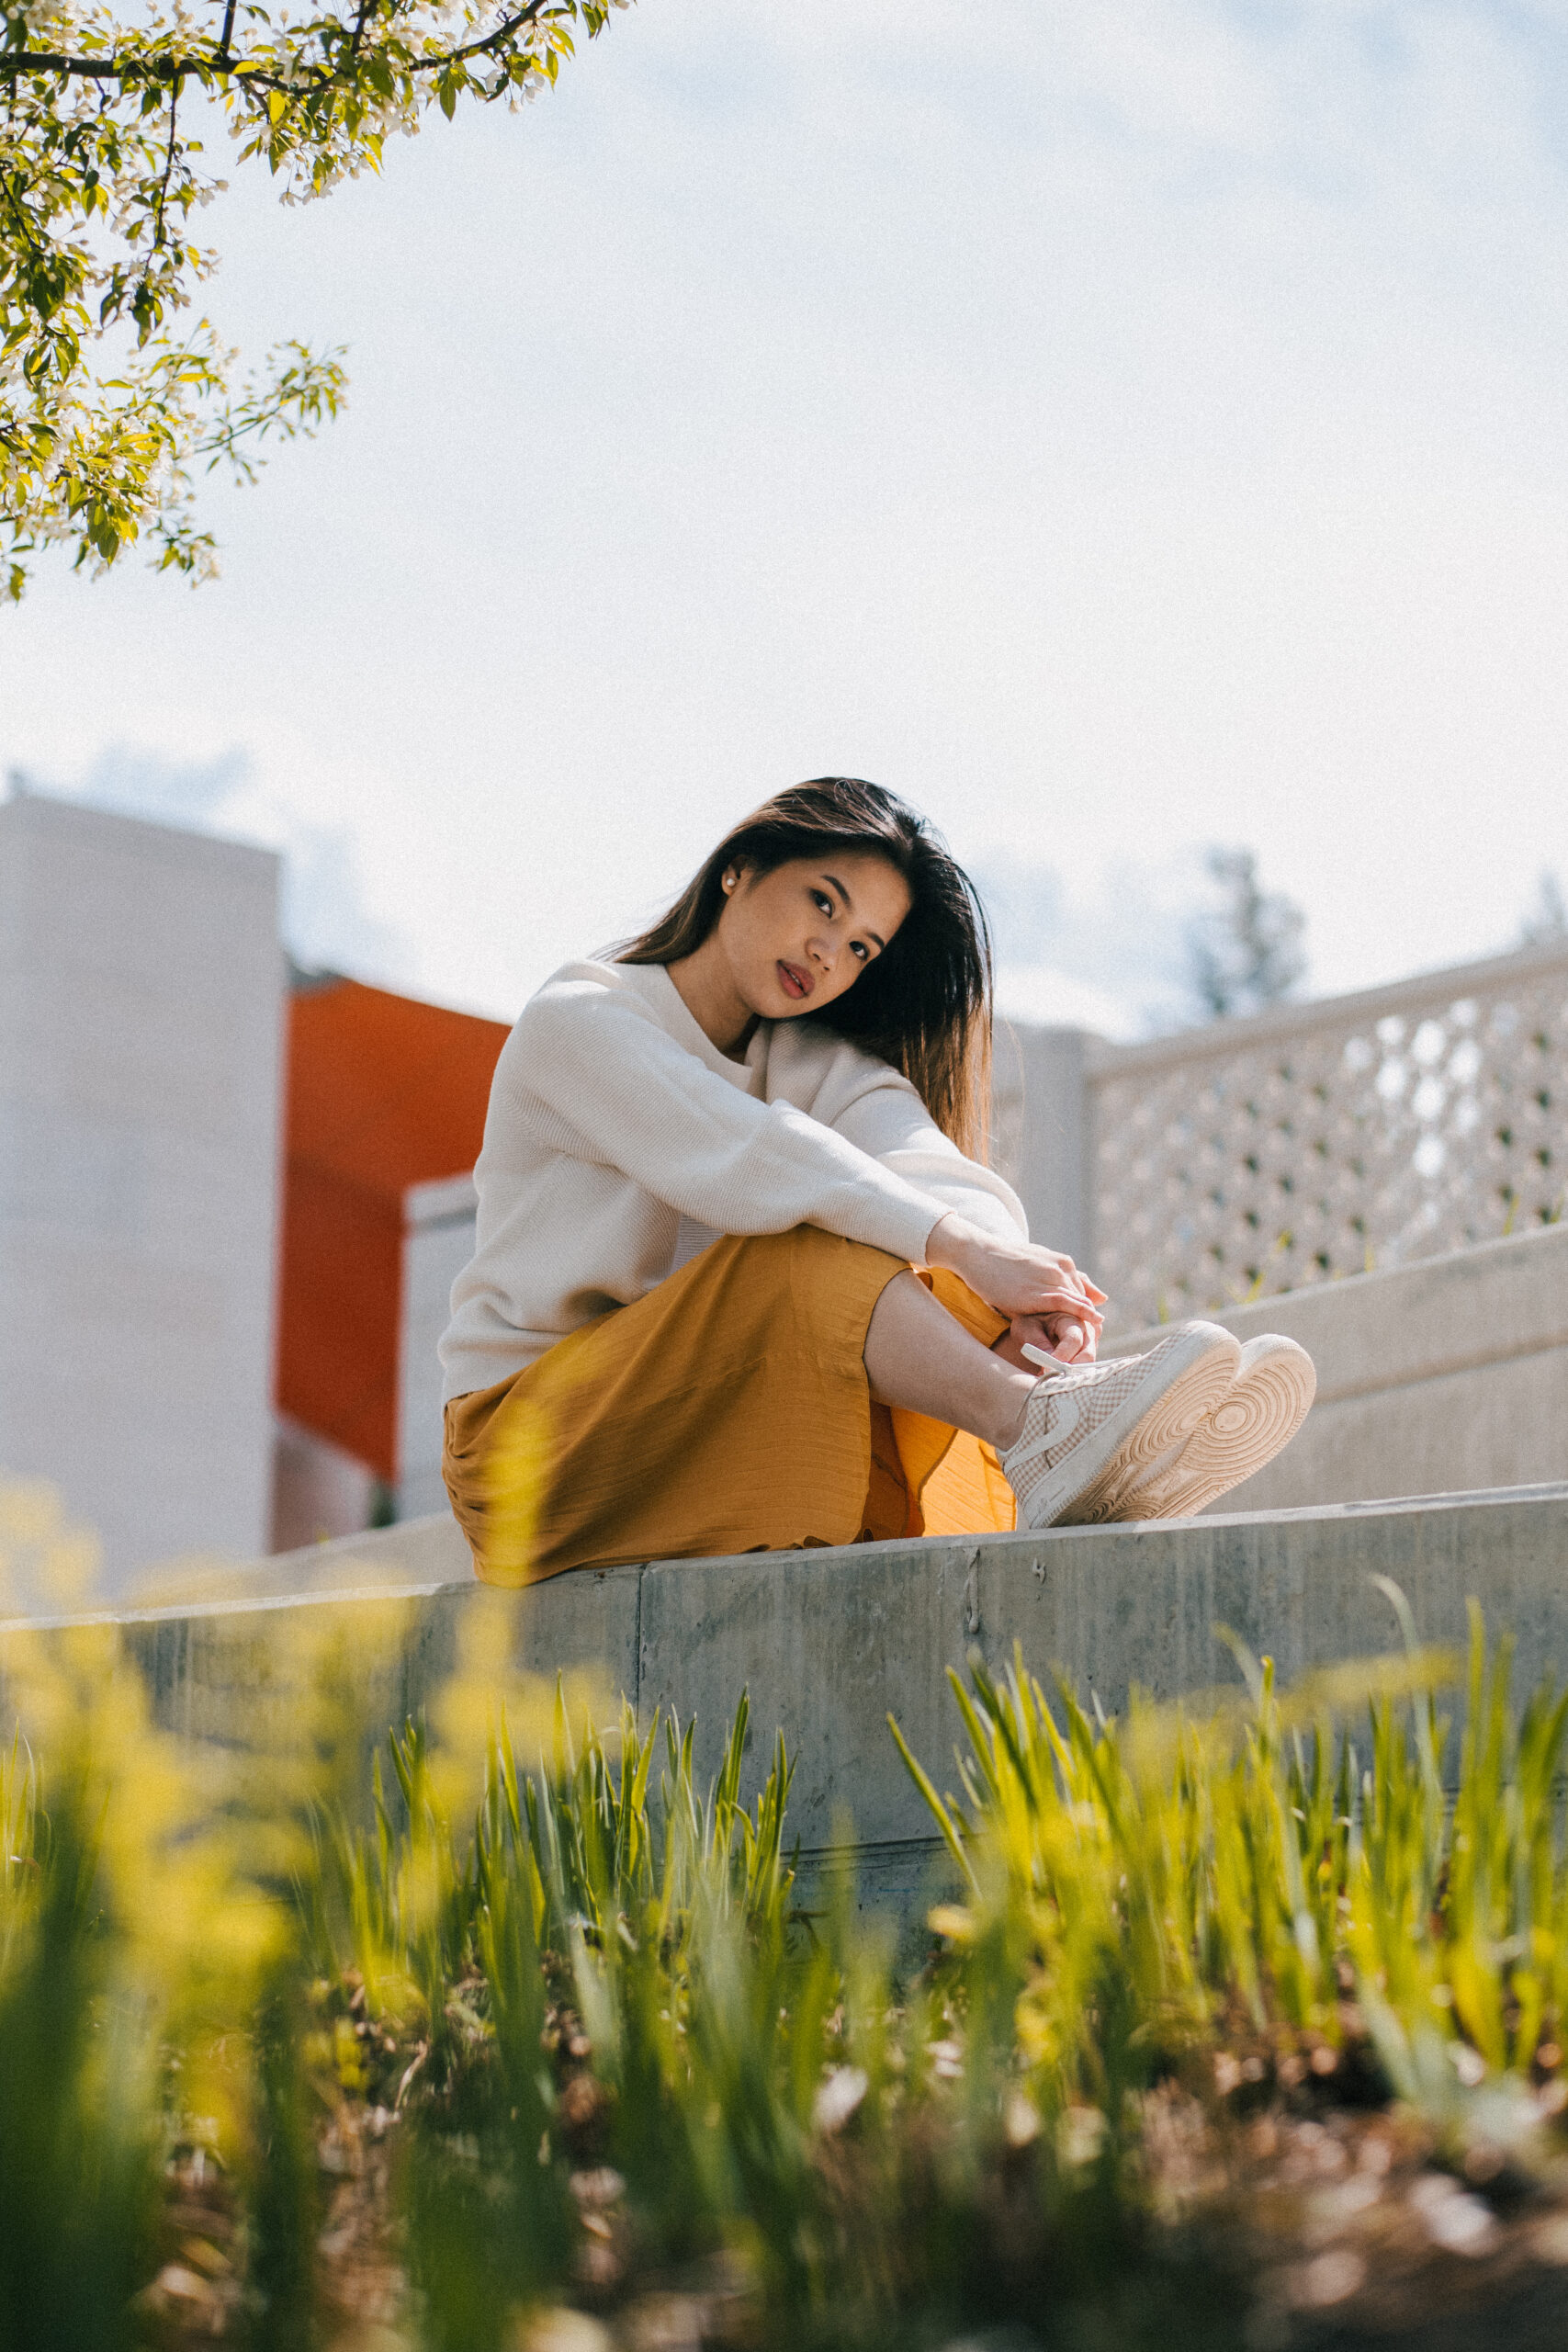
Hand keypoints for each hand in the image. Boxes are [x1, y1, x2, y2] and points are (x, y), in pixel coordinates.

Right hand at [924, 1213, 1107, 1328]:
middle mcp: (1060, 1269)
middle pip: (1083, 1299)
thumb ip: (1065, 1278)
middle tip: (1091, 1342)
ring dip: (1086, 1323)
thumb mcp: (1037, 1265)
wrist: (977, 1254)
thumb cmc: (1003, 1263)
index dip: (1086, 1312)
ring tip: (1091, 1342)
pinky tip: (1091, 1327)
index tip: (1088, 1330)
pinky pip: (1065, 1305)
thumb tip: (1101, 1297)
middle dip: (1088, 1321)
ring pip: (1078, 1303)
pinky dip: (1079, 1316)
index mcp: (1062, 1262)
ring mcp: (1049, 1279)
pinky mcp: (1036, 1292)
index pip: (1083, 1291)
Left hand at [992, 1311, 1098, 1372]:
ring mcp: (1091, 1344)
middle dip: (1069, 1370)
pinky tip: (1055, 1381)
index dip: (1062, 1357)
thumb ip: (1038, 1343)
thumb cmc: (1030, 1320)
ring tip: (1050, 1381)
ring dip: (1070, 1375)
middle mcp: (1087, 1330)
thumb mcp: (1028, 1327)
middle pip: (1087, 1355)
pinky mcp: (1088, 1354)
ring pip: (1088, 1365)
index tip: (1046, 1369)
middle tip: (1050, 1380)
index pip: (1073, 1340)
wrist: (1035, 1318)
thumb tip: (1049, 1365)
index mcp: (1072, 1317)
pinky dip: (1071, 1377)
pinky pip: (1085, 1369)